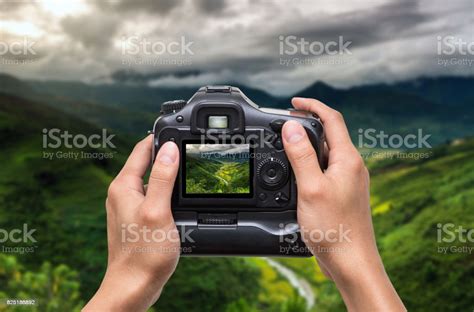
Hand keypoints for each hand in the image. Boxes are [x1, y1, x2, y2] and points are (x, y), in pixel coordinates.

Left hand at [84, 136, 179, 311]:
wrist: (133, 287)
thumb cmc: (143, 254)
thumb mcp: (158, 210)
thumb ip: (163, 177)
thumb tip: (169, 148)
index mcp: (124, 186)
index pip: (142, 148)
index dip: (160, 137)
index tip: (178, 129)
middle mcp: (123, 193)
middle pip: (147, 163)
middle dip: (167, 155)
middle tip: (190, 149)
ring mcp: (129, 207)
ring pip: (152, 181)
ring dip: (169, 175)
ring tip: (189, 172)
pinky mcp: (136, 220)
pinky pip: (153, 197)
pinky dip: (167, 193)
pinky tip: (180, 200)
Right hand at [282, 98, 405, 310]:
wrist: (352, 262)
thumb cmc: (335, 229)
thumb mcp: (311, 188)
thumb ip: (300, 155)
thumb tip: (291, 126)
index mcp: (348, 159)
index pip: (331, 119)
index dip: (312, 106)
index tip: (293, 102)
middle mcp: (352, 166)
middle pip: (330, 134)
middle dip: (307, 124)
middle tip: (283, 123)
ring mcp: (349, 180)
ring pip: (327, 152)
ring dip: (307, 145)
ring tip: (285, 146)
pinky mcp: (343, 193)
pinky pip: (326, 169)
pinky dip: (310, 163)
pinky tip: (297, 174)